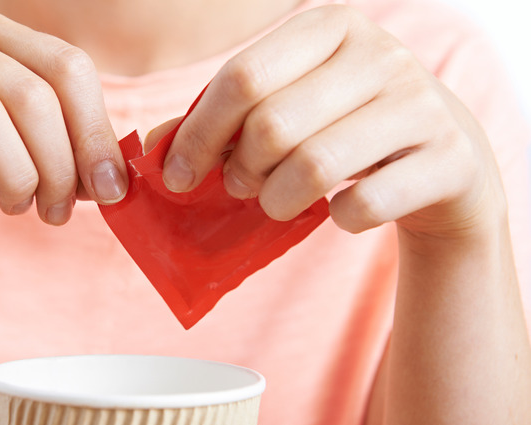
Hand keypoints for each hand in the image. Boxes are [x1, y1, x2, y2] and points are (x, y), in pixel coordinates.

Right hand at [0, 13, 127, 237]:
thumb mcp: (27, 163)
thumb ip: (70, 161)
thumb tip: (116, 179)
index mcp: (6, 42)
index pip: (70, 69)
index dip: (96, 133)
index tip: (109, 189)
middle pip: (34, 95)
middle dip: (58, 165)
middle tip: (56, 213)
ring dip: (14, 173)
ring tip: (18, 207)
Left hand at [162, 5, 503, 241]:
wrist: (445, 159)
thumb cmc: (345, 129)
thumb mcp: (288, 109)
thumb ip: (221, 122)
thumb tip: (153, 151)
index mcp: (330, 28)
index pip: (243, 77)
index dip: (198, 133)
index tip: (176, 175)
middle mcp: (381, 54)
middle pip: (272, 125)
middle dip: (239, 171)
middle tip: (237, 186)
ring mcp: (421, 104)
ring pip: (314, 167)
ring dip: (277, 201)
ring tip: (276, 202)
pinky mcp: (448, 159)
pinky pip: (364, 205)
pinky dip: (339, 218)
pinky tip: (339, 210)